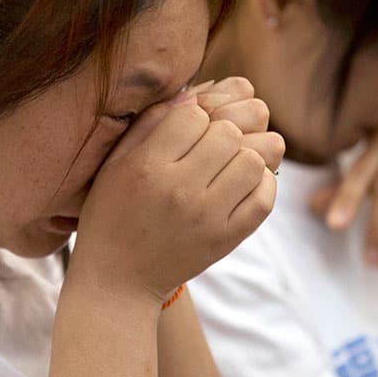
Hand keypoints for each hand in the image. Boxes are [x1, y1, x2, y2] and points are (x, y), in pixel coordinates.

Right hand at [70, 78, 279, 304]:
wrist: (119, 279)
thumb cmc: (112, 213)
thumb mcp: (115, 164)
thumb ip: (150, 125)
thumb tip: (192, 97)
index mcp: (148, 167)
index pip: (194, 115)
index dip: (193, 117)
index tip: (185, 132)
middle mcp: (180, 190)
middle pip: (228, 133)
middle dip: (221, 132)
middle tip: (207, 148)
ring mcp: (208, 217)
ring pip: (253, 160)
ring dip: (242, 156)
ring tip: (225, 165)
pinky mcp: (227, 239)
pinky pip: (265, 197)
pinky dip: (260, 182)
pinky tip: (241, 183)